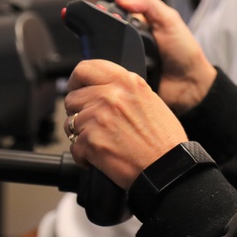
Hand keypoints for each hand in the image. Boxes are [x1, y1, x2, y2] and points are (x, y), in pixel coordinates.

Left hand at [65, 58, 188, 188]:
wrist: (167, 167)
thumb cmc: (163, 139)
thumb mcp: (149, 100)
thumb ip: (123, 90)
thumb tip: (100, 90)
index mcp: (126, 82)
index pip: (85, 69)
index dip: (77, 81)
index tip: (78, 90)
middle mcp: (110, 96)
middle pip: (72, 98)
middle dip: (79, 112)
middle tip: (95, 124)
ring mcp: (98, 118)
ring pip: (70, 123)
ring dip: (81, 134)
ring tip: (103, 141)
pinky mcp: (90, 142)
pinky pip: (73, 146)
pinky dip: (84, 155)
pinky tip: (102, 157)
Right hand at [113, 0, 216, 113]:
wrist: (190, 84)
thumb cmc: (184, 50)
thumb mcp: (169, 20)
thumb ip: (148, 3)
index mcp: (137, 26)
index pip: (112, 17)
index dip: (106, 15)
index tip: (102, 15)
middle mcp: (127, 43)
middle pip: (105, 37)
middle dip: (105, 37)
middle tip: (111, 38)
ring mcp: (124, 62)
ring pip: (103, 56)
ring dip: (107, 57)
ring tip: (113, 56)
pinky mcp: (122, 79)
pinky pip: (109, 75)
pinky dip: (111, 73)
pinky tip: (115, 71)